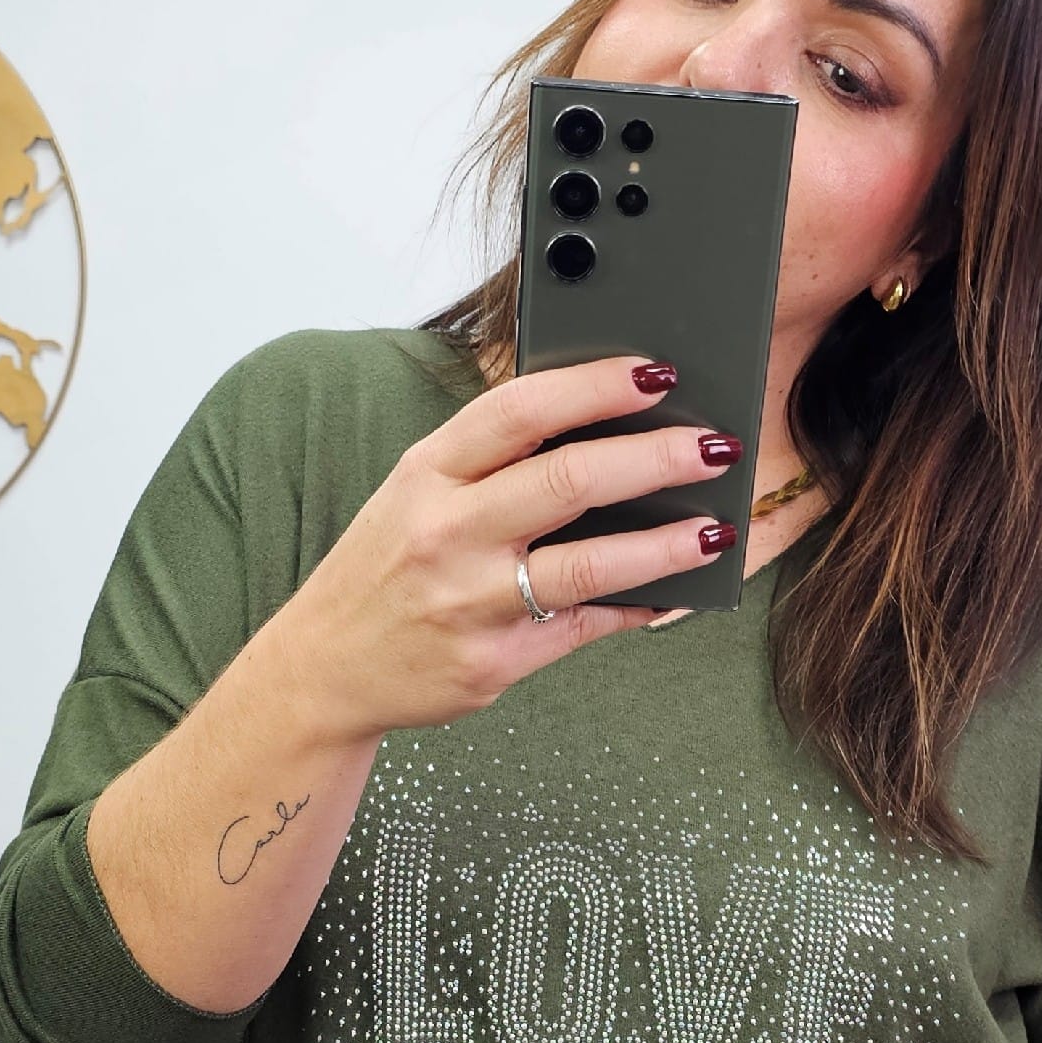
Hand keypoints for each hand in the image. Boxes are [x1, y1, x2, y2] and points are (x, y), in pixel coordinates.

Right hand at [277, 353, 741, 745]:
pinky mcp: (495, 660)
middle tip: (714, 446)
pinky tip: (672, 592)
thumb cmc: (388, 569)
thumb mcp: (415, 494)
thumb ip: (491, 462)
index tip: (657, 372)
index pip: (521, 409)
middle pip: (568, 479)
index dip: (596, 386)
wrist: (327, 670)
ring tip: (715, 529)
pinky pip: (585, 626)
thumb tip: (602, 428)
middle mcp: (447, 531)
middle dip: (654, 458)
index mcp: (428, 472)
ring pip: (588, 563)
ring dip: (664, 544)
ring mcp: (471, 600)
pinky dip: (636, 607)